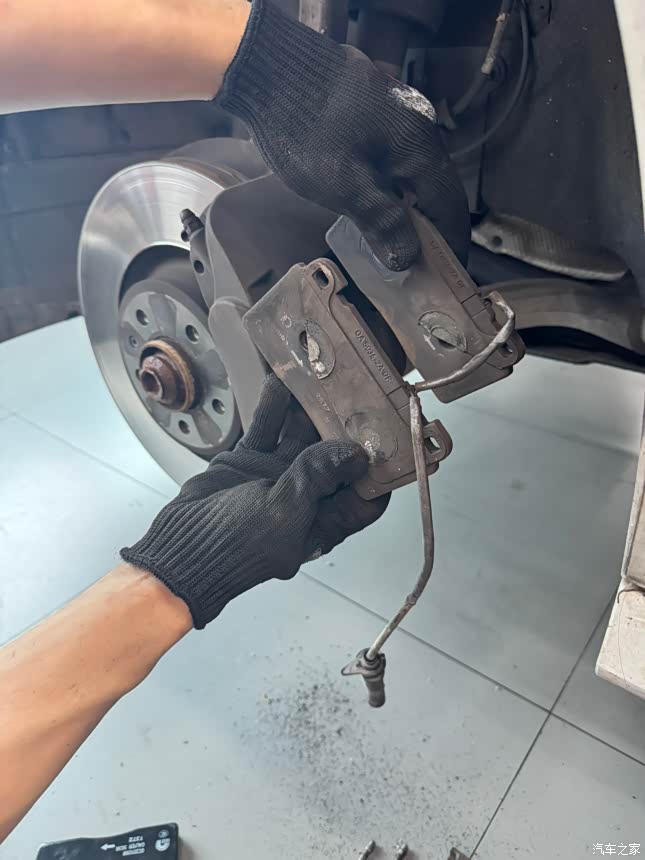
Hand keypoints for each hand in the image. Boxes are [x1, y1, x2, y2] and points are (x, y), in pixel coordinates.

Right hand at [121, 375, 388, 627]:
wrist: (179, 548)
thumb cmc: (234, 547)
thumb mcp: (283, 512)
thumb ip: (317, 478)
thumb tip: (355, 455)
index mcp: (323, 521)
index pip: (366, 496)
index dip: (380, 471)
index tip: (393, 438)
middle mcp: (306, 497)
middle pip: (336, 457)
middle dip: (347, 427)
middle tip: (358, 391)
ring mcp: (277, 476)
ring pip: (302, 436)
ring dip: (310, 408)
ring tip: (321, 375)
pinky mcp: (250, 461)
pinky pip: (268, 427)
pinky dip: (274, 406)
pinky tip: (281, 379)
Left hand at [219, 0, 469, 270]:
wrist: (269, 66)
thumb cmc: (304, 128)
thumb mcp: (342, 184)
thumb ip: (380, 220)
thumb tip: (408, 258)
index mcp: (418, 145)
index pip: (450, 203)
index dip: (453, 242)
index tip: (452, 272)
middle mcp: (417, 126)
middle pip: (436, 187)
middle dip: (433, 228)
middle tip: (424, 265)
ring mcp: (397, 113)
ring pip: (415, 171)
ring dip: (412, 207)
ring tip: (401, 242)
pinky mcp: (375, 108)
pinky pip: (396, 156)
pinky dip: (395, 186)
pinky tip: (379, 204)